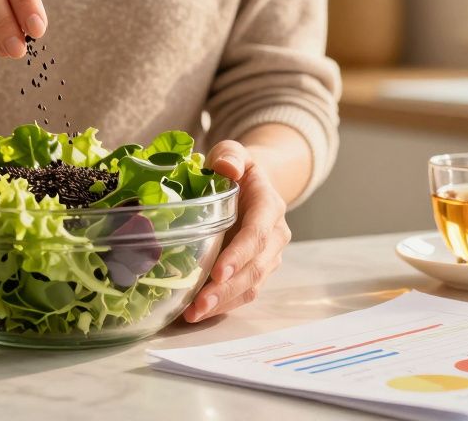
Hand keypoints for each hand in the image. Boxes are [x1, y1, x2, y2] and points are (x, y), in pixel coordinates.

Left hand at [183, 139, 291, 321]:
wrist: (251, 183)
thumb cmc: (235, 168)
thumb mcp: (233, 153)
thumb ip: (230, 156)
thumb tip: (227, 168)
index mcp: (269, 206)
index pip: (257, 234)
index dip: (238, 254)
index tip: (217, 272)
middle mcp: (275, 235)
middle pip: (254, 267)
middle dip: (226, 288)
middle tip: (198, 303)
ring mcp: (269, 256)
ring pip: (251, 285)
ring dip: (223, 302)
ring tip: (193, 314)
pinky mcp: (257, 271)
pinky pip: (244, 293)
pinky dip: (223, 305)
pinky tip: (198, 312)